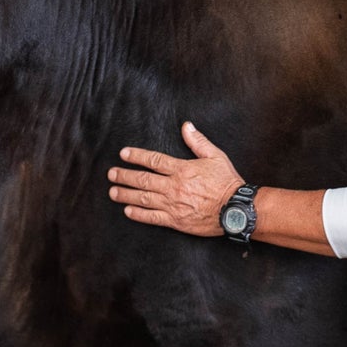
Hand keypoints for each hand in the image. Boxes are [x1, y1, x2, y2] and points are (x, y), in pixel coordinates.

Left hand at [108, 121, 244, 235]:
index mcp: (182, 170)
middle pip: (143, 179)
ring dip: (126, 194)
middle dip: (124, 176)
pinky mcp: (176, 220)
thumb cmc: (227, 182)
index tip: (124, 154)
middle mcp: (173, 187)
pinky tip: (128, 211)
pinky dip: (138, 214)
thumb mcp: (216, 156)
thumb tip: (186, 126)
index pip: (153, 160)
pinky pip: (152, 217)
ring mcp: (173, 204)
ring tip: (113, 192)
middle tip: (111, 174)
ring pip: (143, 198)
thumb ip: (198, 141)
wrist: (235, 209)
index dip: (136, 156)